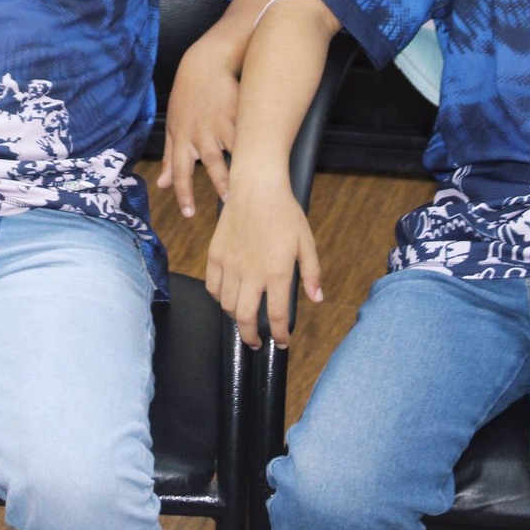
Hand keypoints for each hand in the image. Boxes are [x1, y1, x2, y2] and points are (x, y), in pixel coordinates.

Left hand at [157, 41, 239, 216]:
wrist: (204, 64)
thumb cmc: (187, 99)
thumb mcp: (173, 127)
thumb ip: (169, 158)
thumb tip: (162, 185)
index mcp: (182, 137)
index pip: (180, 170)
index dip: (183, 193)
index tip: (189, 214)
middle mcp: (200, 131)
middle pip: (210, 160)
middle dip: (220, 181)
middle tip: (229, 202)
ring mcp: (220, 121)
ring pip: (231, 147)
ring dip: (241, 165)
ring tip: (251, 184)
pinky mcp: (237, 111)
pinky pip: (246, 131)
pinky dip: (253, 145)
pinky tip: (264, 158)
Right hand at [205, 174, 322, 349]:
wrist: (256, 186)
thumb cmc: (285, 212)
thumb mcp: (306, 243)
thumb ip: (312, 273)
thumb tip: (317, 299)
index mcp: (277, 273)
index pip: (275, 316)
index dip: (279, 336)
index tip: (282, 342)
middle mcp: (251, 273)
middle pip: (244, 318)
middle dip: (250, 336)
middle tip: (256, 342)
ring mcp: (230, 264)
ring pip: (226, 305)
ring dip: (235, 317)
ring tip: (243, 318)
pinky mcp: (215, 254)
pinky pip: (212, 286)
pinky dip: (218, 297)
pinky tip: (227, 297)